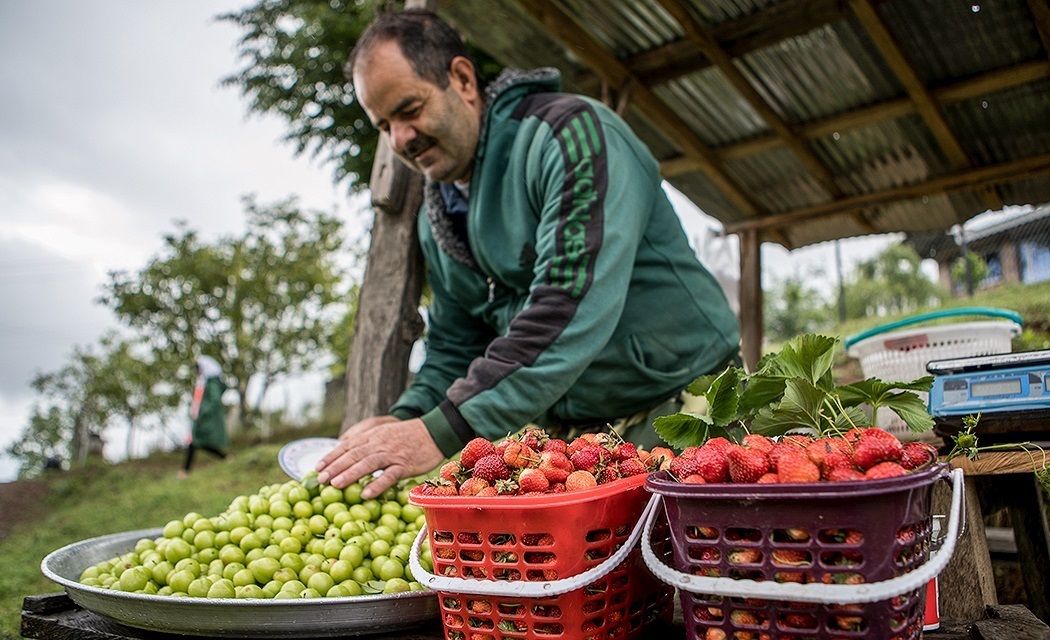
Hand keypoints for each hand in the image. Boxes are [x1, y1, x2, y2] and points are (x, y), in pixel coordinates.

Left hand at [315, 416, 444, 497]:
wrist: (434, 431)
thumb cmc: (407, 434)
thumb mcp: (383, 429)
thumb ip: (364, 436)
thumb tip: (343, 443)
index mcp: (373, 435)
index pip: (347, 446)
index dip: (331, 457)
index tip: (317, 467)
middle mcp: (379, 443)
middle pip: (354, 455)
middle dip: (335, 467)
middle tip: (321, 480)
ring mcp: (392, 454)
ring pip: (368, 463)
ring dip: (350, 474)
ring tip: (336, 485)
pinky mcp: (405, 465)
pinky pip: (390, 475)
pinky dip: (378, 484)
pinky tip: (366, 494)